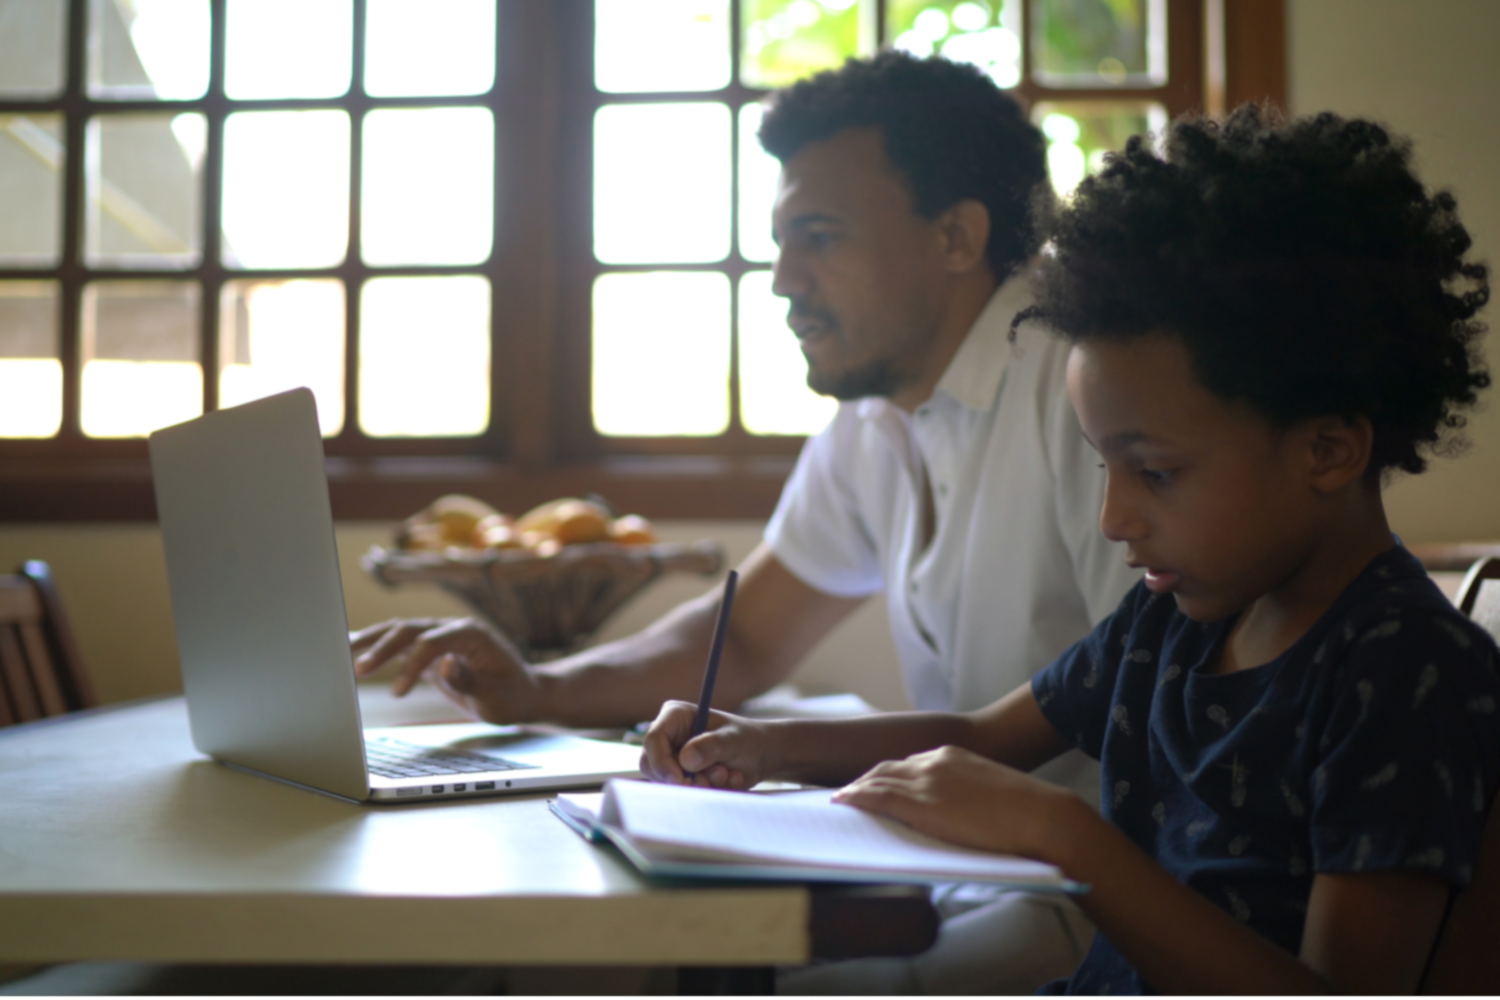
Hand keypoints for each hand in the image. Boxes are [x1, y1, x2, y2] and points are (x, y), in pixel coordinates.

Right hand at [349, 617, 541, 723]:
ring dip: (373, 642)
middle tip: (358, 670)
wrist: (523, 694)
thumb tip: (445, 664)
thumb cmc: (512, 697)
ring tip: (341, 654)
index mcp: (472, 635)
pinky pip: (400, 645)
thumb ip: (470, 681)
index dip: (411, 666)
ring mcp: (441, 636)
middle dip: (383, 648)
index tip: (398, 694)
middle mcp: (454, 629)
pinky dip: (376, 647)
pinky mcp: (431, 649)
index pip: (432, 642)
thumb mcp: (497, 697)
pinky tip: (352, 650)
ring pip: (400, 632)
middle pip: (410, 630)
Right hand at [639, 700, 775, 789]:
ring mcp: (673, 757)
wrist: (760, 756)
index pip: (653, 739)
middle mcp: (669, 736)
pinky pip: (680, 790)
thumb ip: (711, 746)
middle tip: (704, 783)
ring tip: (724, 774)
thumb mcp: (733, 740)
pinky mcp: (681, 775)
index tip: (679, 779)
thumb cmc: (747, 739)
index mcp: (675, 716)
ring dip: (697, 784)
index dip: (662, 761)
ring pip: (665, 780)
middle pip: (651, 763)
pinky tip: (726, 779)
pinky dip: (704, 790)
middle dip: (678, 778)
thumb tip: (685, 759)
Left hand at [832, 745, 1083, 862]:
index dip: (885, 774)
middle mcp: (933, 761)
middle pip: (886, 767)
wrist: (1042, 816)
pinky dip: (856, 797)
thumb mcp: (987, 791)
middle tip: (848, 790)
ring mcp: (926, 781)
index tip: (873, 782)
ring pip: (877, 779)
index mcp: (951, 755)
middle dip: (865, 778)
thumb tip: (952, 809)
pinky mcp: (922, 804)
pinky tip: (843, 802)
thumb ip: (963, 792)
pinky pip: (878, 797)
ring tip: (840, 798)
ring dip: (855, 787)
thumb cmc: (1025, 812)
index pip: (906, 763)